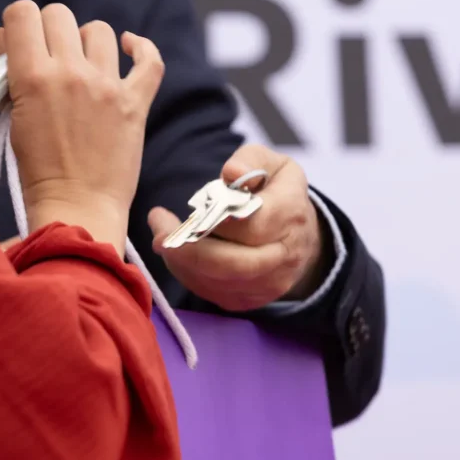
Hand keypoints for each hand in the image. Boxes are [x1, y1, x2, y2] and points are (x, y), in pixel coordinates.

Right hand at [0, 1, 163, 252]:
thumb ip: (10, 73)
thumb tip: (8, 37)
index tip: (23, 40)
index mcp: (33, 77)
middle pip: (60, 15)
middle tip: (50, 56)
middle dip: (51, 30)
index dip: (20, 22)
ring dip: (87, 42)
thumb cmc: (38, 171)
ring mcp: (107, 86)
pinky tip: (128, 47)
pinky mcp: (135, 103)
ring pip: (99, 30)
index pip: (23, 13)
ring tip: (83, 64)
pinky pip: (149, 60)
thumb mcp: (12, 117)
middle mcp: (71, 73)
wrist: (76, 208)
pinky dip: (140, 48)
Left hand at [147, 144, 329, 311]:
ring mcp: (269, 283)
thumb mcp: (274, 163)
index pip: (251, 224)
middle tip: (159, 229)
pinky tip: (176, 253)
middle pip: (232, 262)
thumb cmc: (278, 193)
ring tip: (161, 237)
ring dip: (181, 260)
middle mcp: (285, 255)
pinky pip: (211, 292)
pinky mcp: (249, 300)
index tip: (191, 206)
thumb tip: (230, 173)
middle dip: (188, 248)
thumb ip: (250, 160)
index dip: (216, 218)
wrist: (299, 238)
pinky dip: (187, 273)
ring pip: (217, 280)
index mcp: (291, 214)